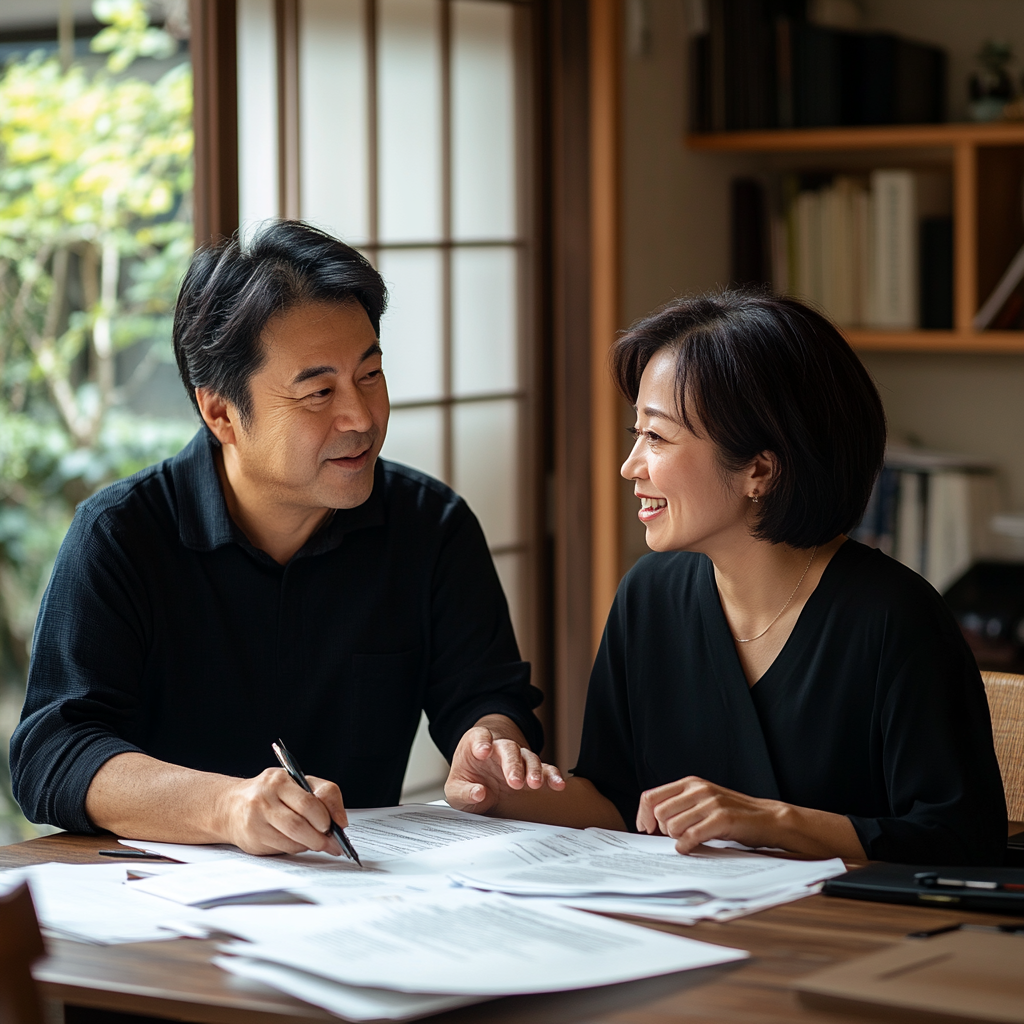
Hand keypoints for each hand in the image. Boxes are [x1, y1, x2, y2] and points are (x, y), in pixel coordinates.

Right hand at [217, 768, 348, 855]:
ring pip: (292, 840)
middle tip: (334, 843)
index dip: (326, 816)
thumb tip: (340, 820)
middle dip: (321, 837)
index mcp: (279, 780)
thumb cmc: (271, 793)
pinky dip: (297, 848)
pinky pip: (283, 849)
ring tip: (320, 843)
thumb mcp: (296, 782)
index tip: (336, 825)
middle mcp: (264, 799)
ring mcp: (255, 821)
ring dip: (311, 845)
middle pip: (299, 824)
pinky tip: (300, 843)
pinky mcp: (253, 840)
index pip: (308, 802)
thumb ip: (322, 794)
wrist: (231, 806)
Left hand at [445, 723, 564, 813]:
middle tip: (514, 781)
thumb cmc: (466, 782)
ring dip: (533, 770)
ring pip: (528, 757)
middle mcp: (498, 748)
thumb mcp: (455, 791)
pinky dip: (552, 776)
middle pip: (508, 748)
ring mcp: (516, 759)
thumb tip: (478, 792)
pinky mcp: (530, 771)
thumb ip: (463, 792)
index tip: (483, 751)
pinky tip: (558, 784)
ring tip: (534, 784)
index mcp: (475, 745)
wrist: (479, 783)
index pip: (479, 736)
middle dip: (513, 764)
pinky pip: (544, 769)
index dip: (482, 742)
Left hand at [636, 776, 781, 853]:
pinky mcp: (722, 818)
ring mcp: (710, 803)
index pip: (651, 796)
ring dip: (676, 838)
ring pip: (673, 826)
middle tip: (676, 836)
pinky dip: (686, 846)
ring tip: (690, 839)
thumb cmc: (732, 814)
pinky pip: (691, 836)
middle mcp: (698, 789)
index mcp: (690, 783)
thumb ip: (680, 805)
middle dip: (662, 829)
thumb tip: (650, 822)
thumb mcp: (703, 801)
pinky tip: (690, 848)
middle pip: (659, 813)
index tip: (645, 829)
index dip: (642, 815)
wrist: (767, 818)